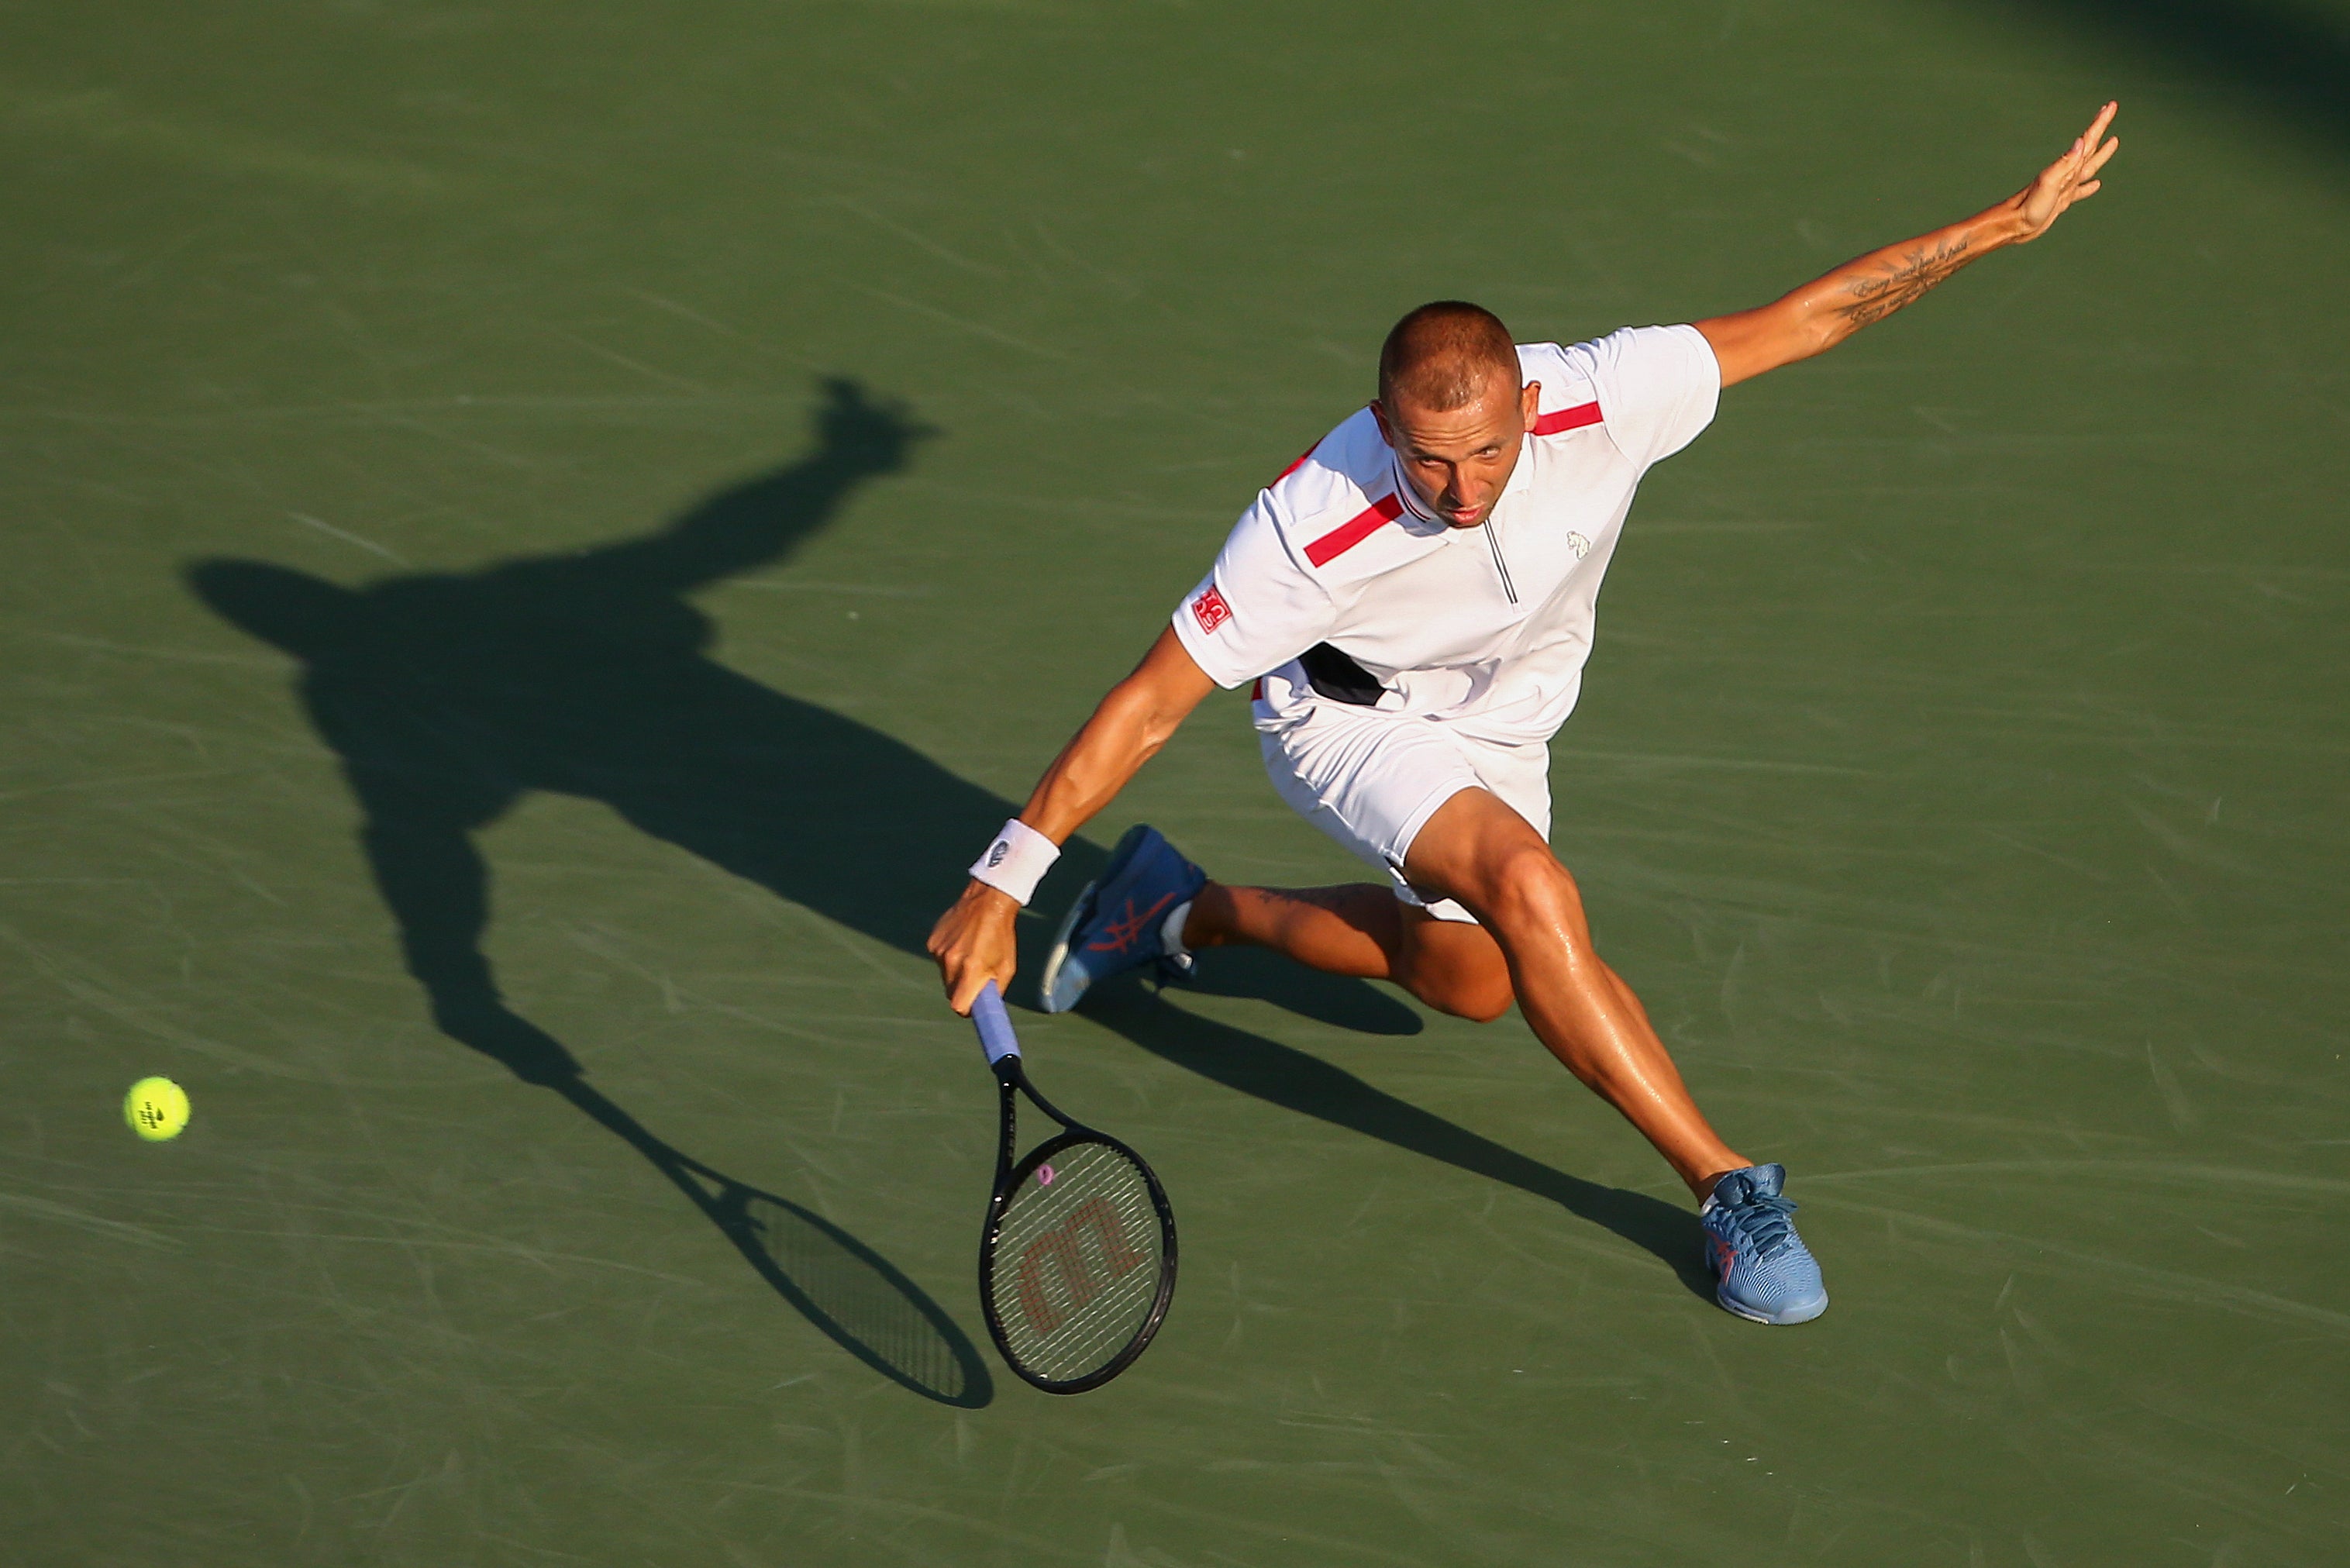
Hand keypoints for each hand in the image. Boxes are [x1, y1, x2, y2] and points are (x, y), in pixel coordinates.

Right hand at [926, 879, 1020, 1014]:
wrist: (986, 901)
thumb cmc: (1001, 934)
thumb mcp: (1007, 966)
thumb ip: (995, 990)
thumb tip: (988, 1006)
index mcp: (972, 969)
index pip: (958, 1005)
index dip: (966, 1009)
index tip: (973, 1006)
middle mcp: (952, 962)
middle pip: (951, 993)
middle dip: (962, 991)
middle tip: (975, 978)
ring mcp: (939, 952)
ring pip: (945, 976)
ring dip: (956, 972)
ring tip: (970, 953)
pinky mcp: (932, 942)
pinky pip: (939, 960)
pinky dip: (949, 958)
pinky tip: (961, 943)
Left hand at [2012, 102, 2119, 243]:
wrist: (2013, 225)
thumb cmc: (2029, 205)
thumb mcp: (2048, 182)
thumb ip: (2064, 163)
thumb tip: (2081, 141)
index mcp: (2066, 167)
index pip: (2088, 140)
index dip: (2100, 123)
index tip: (2111, 106)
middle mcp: (2066, 173)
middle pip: (2090, 146)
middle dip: (2100, 128)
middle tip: (2110, 110)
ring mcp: (2064, 187)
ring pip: (2089, 166)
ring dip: (2101, 154)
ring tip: (2114, 141)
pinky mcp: (2061, 201)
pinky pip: (2080, 191)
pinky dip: (2089, 187)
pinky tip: (2096, 184)